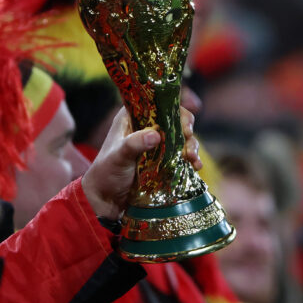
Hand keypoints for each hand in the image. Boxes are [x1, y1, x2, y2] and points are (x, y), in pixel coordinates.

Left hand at [81, 106, 201, 218]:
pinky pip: (182, 155)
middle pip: (174, 119)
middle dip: (186, 128)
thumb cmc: (107, 173)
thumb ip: (134, 144)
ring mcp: (156, 144)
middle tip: (189, 138)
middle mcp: (146, 127)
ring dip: (191, 145)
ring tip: (192, 158)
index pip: (158, 103)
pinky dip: (191, 158)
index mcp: (132, 117)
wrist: (106, 199)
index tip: (183, 123)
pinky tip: (196, 166)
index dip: (174, 109)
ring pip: (181, 137)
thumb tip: (155, 135)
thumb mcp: (118, 156)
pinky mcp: (163, 160)